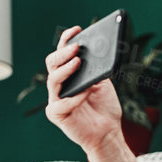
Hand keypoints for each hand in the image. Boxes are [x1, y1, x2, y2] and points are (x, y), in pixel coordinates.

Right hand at [44, 25, 126, 158]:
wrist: (109, 132)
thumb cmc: (105, 108)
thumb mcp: (103, 83)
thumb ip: (96, 69)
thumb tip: (97, 52)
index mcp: (68, 75)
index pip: (62, 54)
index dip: (66, 40)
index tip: (77, 29)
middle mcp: (59, 85)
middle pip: (52, 63)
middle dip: (63, 53)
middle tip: (77, 47)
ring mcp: (56, 100)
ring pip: (53, 80)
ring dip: (66, 70)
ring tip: (78, 62)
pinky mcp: (57, 115)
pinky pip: (61, 104)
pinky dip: (74, 97)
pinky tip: (85, 92)